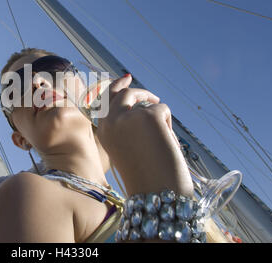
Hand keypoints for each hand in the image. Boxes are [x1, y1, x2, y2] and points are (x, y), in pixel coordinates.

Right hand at [97, 74, 192, 196]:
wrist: (156, 193)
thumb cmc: (145, 177)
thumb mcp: (127, 149)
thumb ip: (127, 128)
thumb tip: (141, 108)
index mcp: (104, 133)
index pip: (106, 102)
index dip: (116, 89)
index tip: (124, 80)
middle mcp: (111, 122)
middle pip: (119, 93)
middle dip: (128, 86)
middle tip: (132, 79)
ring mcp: (128, 117)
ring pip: (144, 100)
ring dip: (155, 110)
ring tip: (163, 134)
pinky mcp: (148, 116)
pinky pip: (162, 109)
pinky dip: (168, 125)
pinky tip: (166, 143)